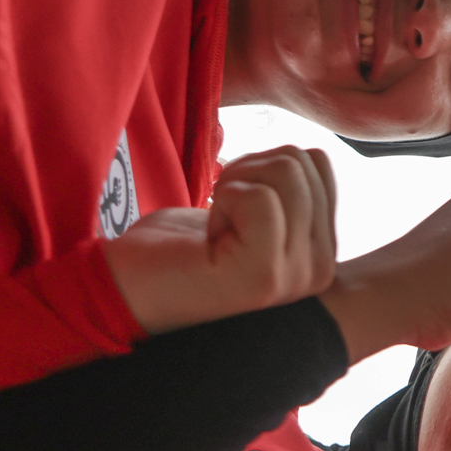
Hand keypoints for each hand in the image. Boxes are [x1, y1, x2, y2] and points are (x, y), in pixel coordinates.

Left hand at [102, 146, 337, 334]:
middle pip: (305, 162)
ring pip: (287, 172)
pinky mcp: (262, 276)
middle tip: (221, 216)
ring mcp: (295, 277)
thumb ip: (295, 198)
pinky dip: (225, 198)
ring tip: (215, 225)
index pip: (320, 164)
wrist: (128, 292)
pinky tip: (209, 234)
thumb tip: (312, 158)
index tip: (237, 211)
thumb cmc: (181, 248)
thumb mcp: (257, 216)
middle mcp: (320, 270)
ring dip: (235, 184)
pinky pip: (259, 197)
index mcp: (322, 252)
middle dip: (250, 172)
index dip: (263, 170)